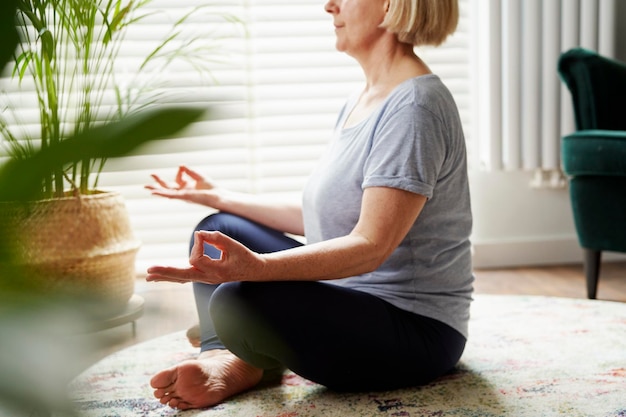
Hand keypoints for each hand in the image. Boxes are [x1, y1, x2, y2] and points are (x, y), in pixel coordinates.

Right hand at [145, 165, 220, 206]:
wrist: (218, 196)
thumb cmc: (211, 188)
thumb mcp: (199, 176)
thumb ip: (190, 171)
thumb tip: (181, 165)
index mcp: (187, 187)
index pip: (178, 178)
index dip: (179, 171)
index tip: (182, 166)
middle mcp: (183, 192)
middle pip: (168, 187)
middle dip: (159, 182)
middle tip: (151, 175)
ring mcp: (183, 195)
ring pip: (167, 192)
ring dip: (156, 189)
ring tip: (146, 187)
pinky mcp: (184, 197)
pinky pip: (170, 195)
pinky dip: (162, 193)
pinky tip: (153, 192)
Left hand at [146, 231, 265, 284]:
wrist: (254, 270)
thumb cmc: (245, 256)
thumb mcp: (234, 245)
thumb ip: (216, 237)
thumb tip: (198, 234)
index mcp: (217, 271)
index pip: (197, 258)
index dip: (198, 244)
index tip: (204, 235)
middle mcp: (209, 278)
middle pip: (182, 276)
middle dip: (165, 272)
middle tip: (149, 271)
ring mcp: (206, 279)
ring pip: (182, 279)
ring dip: (165, 276)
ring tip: (149, 277)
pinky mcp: (205, 277)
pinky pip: (186, 278)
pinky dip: (174, 277)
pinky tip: (163, 277)